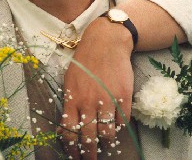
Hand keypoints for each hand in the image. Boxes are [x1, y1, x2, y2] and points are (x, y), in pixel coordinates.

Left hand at [57, 17, 133, 158]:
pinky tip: (116, 125)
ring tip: (105, 141)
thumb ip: (70, 101)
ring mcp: (107, 100)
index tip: (74, 155)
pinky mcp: (123, 97)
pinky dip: (119, 126)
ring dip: (106, 140)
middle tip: (91, 159)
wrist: (106, 43)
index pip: (69, 130)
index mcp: (72, 97)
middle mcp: (88, 101)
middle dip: (89, 153)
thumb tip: (70, 124)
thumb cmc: (85, 60)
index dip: (71, 147)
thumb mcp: (70, 79)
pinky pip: (122, 122)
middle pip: (88, 137)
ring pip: (107, 133)